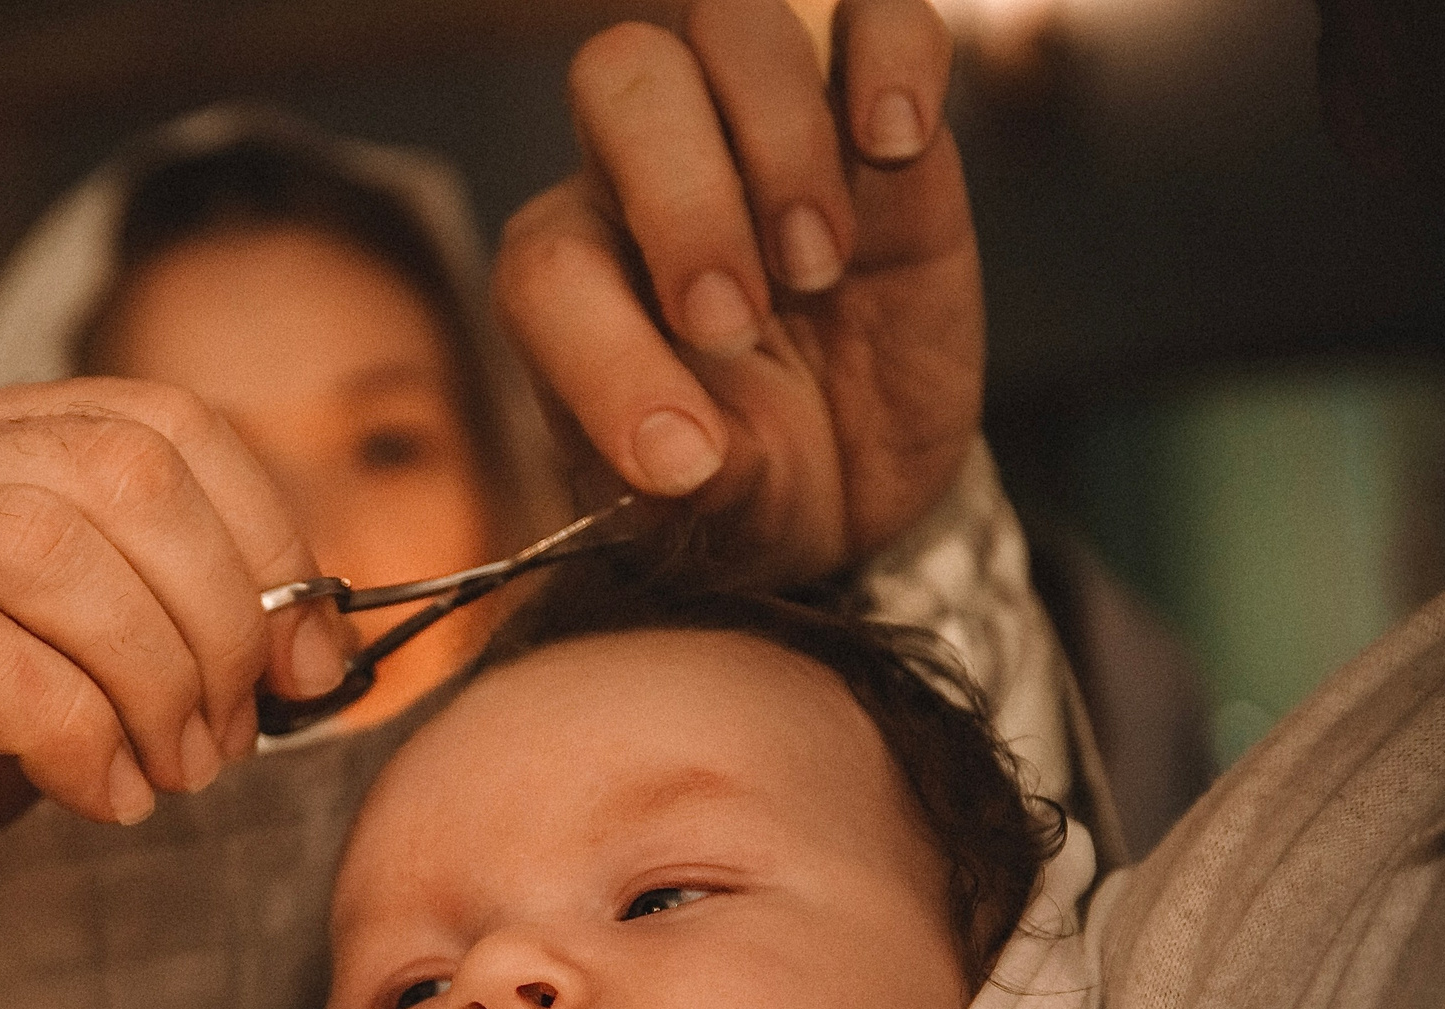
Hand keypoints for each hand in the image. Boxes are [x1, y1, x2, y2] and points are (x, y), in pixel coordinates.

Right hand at [0, 380, 353, 935]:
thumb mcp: (39, 666)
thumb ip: (147, 630)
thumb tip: (308, 652)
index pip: (162, 421)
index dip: (268, 535)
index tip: (307, 661)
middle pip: (122, 471)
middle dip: (219, 615)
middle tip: (232, 735)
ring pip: (50, 551)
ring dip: (151, 676)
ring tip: (170, 772)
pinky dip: (71, 734)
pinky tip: (99, 797)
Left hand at [494, 0, 980, 583]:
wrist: (854, 491)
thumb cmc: (745, 492)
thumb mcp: (708, 523)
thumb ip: (684, 487)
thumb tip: (687, 454)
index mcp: (572, 279)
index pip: (547, 259)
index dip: (601, 350)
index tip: (681, 458)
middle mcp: (646, 180)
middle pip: (619, 76)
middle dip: (682, 200)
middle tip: (740, 325)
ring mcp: (764, 139)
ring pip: (729, 23)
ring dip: (779, 140)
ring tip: (820, 270)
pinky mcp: (878, 128)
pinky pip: (874, 13)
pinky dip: (889, 54)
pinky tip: (897, 144)